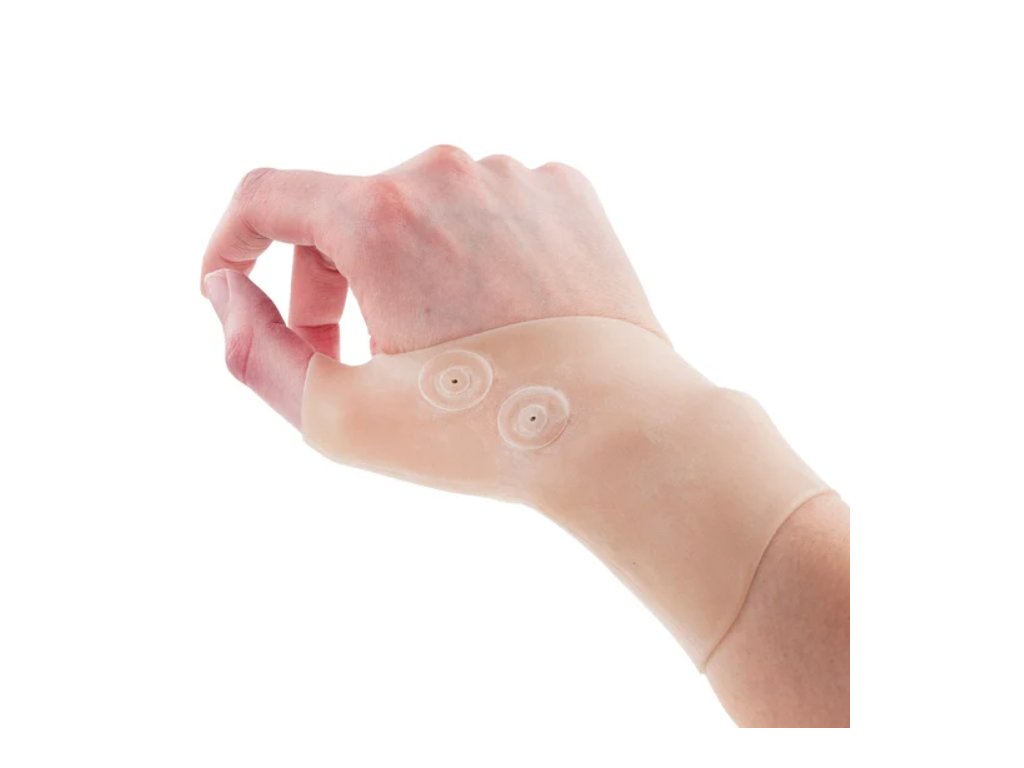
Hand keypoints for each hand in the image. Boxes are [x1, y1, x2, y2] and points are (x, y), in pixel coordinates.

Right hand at [201, 145, 662, 426]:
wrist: (619, 428)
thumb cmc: (479, 431)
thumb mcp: (340, 416)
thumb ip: (254, 350)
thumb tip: (225, 291)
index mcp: (379, 214)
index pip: (265, 197)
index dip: (232, 242)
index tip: (231, 284)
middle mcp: (445, 172)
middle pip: (344, 213)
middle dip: (324, 283)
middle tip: (347, 353)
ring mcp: (514, 176)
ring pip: (419, 212)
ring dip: (401, 268)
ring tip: (432, 343)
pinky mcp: (566, 192)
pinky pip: (487, 210)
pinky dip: (469, 254)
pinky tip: (494, 316)